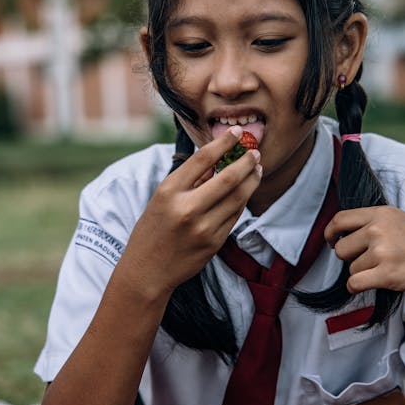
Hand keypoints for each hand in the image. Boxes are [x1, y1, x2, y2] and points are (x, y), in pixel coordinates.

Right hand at [116, 127, 261, 298]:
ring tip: (257, 169)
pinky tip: (246, 191)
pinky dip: (242, 201)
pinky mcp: (214, 243)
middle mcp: (187, 209)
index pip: (203, 159)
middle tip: (255, 152)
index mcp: (169, 191)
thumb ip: (189, 179)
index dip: (223, 142)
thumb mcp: (162, 198)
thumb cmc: (153, 229)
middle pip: (229, 178)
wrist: (147, 271)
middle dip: (247, 162)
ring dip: (251, 180)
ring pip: (238, 198)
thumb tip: (218, 159)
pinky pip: (235, 216)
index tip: (236, 132)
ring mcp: (203, 228)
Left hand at [324, 206, 404, 303]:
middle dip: (350, 260)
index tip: (331, 242)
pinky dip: (357, 288)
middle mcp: (378, 229)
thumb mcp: (402, 221)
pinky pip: (354, 284)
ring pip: (350, 269)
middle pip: (341, 249)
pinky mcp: (387, 274)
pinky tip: (369, 286)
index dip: (330, 233)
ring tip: (386, 271)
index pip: (340, 219)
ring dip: (363, 275)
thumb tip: (345, 233)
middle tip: (370, 263)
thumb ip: (376, 223)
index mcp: (382, 214)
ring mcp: (382, 251)